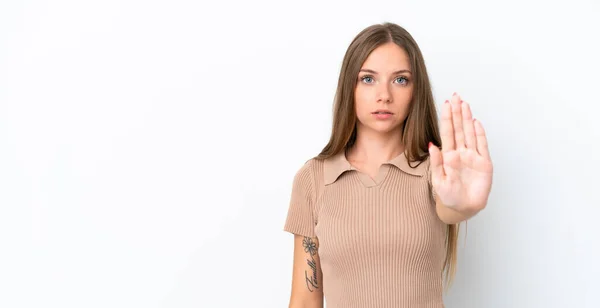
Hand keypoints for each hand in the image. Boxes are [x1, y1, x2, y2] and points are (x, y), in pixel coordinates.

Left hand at [428, 92, 492, 211]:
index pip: (447, 133)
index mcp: (448, 156)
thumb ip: (436, 163)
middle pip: (458, 129)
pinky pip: (482, 146)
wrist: (463, 208)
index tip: (446, 104)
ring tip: (465, 104)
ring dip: (467, 119)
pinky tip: (476, 123)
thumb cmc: (449, 195)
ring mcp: (473, 157)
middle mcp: (460, 153)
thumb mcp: (439, 180)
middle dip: (457, 113)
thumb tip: (432, 146)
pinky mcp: (484, 164)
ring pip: (470, 134)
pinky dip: (480, 134)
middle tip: (455, 97)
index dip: (447, 118)